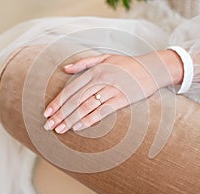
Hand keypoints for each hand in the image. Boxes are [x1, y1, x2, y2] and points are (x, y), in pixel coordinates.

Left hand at [43, 51, 182, 132]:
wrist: (152, 68)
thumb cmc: (126, 64)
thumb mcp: (105, 58)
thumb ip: (84, 63)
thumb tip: (65, 69)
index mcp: (94, 71)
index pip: (71, 89)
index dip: (57, 102)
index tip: (47, 112)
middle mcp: (100, 80)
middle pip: (75, 100)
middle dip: (60, 114)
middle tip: (48, 126)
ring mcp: (111, 90)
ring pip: (86, 107)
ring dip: (71, 119)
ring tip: (60, 130)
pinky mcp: (122, 99)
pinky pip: (102, 111)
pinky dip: (89, 120)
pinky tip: (79, 127)